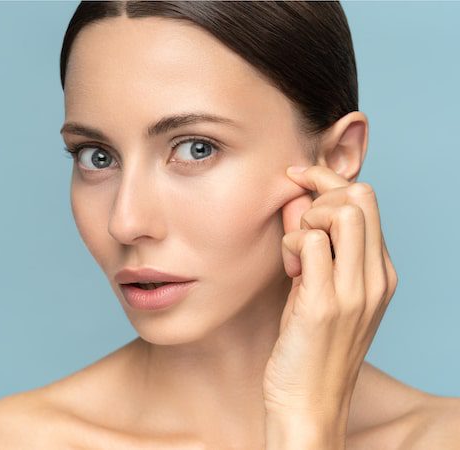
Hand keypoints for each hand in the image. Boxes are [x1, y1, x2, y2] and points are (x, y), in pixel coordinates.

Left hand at [262, 165, 398, 440]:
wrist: (308, 402)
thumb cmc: (308, 346)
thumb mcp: (318, 291)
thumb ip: (316, 249)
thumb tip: (298, 201)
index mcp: (379, 273)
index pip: (367, 200)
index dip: (328, 180)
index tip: (297, 177)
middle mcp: (375, 278)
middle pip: (361, 195)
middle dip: (319, 190)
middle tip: (295, 218)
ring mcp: (354, 291)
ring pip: (342, 211)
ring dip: (307, 218)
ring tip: (293, 252)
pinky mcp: (325, 304)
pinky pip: (312, 241)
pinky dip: (292, 243)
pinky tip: (286, 269)